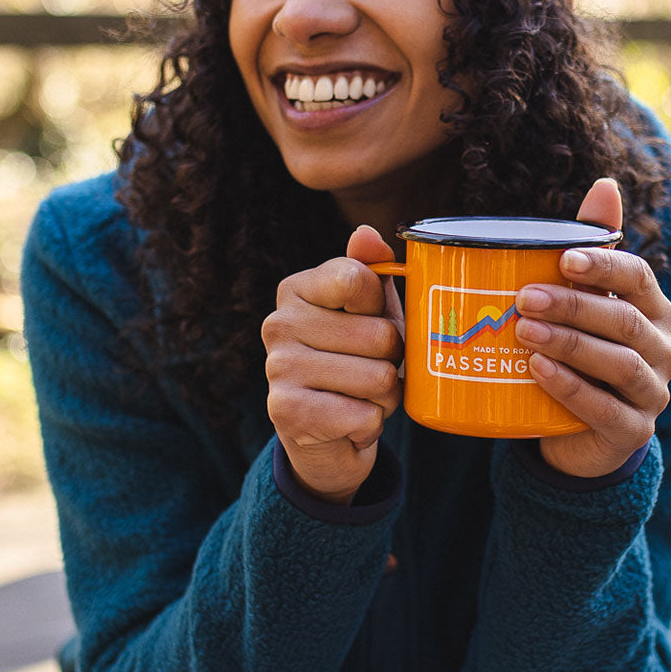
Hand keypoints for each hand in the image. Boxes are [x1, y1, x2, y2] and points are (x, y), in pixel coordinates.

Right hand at [262, 226, 403, 504]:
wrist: (328, 438)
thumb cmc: (356, 362)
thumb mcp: (371, 313)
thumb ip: (372, 270)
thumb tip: (365, 233)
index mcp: (296, 289)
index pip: (359, 280)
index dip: (383, 308)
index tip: (370, 323)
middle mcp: (278, 324)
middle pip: (381, 334)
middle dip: (392, 362)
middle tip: (370, 371)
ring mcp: (277, 368)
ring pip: (378, 378)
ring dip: (385, 397)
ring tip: (361, 397)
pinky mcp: (286, 413)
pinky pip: (365, 415)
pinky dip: (370, 425)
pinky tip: (348, 422)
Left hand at [514, 179, 670, 477]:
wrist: (576, 433)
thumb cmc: (578, 354)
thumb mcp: (581, 303)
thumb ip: (589, 248)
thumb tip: (605, 185)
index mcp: (652, 311)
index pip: (639, 278)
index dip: (605, 265)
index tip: (563, 259)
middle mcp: (661, 349)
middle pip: (624, 320)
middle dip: (573, 305)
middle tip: (523, 297)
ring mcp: (652, 393)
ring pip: (619, 364)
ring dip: (569, 344)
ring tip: (524, 331)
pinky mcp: (633, 432)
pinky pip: (606, 409)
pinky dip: (571, 388)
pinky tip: (538, 371)